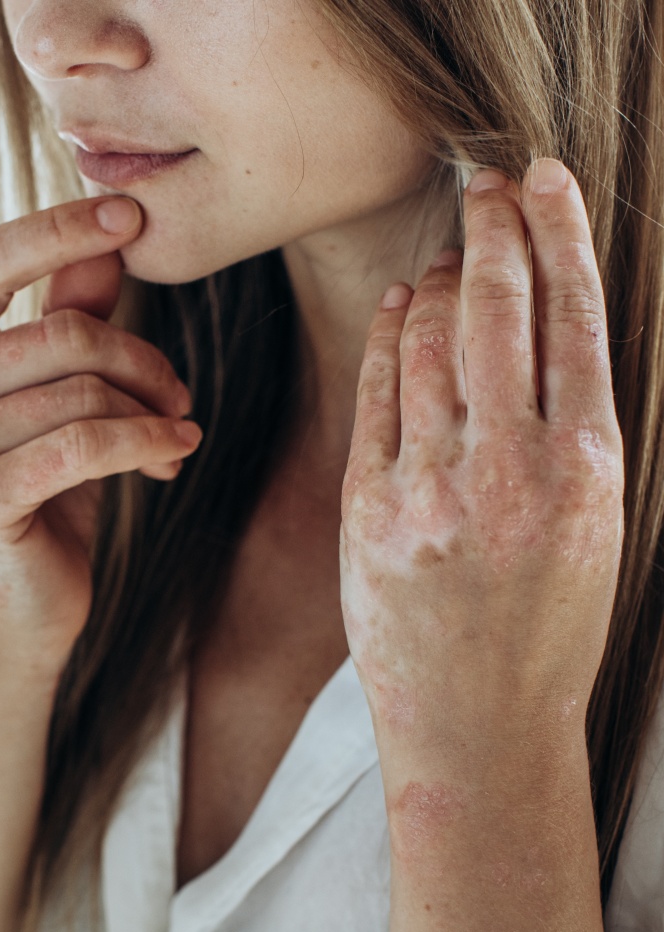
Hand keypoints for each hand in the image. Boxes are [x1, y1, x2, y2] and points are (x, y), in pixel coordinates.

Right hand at [0, 198, 201, 667]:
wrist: (18, 607)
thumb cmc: (38, 491)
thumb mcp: (54, 396)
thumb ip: (68, 317)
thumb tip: (109, 243)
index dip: (56, 230)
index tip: (130, 215)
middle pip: (58, 335)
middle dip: (139, 359)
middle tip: (178, 393)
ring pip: (80, 392)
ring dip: (150, 409)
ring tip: (176, 431)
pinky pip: (83, 445)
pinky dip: (146, 441)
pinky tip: (178, 450)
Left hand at [339, 159, 623, 747]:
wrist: (477, 720)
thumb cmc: (546, 630)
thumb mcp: (593, 529)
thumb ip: (572, 431)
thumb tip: (545, 330)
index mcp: (589, 470)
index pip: (576, 319)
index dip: (558, 235)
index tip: (544, 180)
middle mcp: (512, 469)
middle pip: (501, 312)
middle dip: (494, 230)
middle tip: (486, 182)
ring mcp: (433, 487)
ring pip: (433, 345)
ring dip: (442, 284)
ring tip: (451, 256)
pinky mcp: (371, 507)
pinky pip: (379, 396)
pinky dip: (391, 340)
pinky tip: (403, 307)